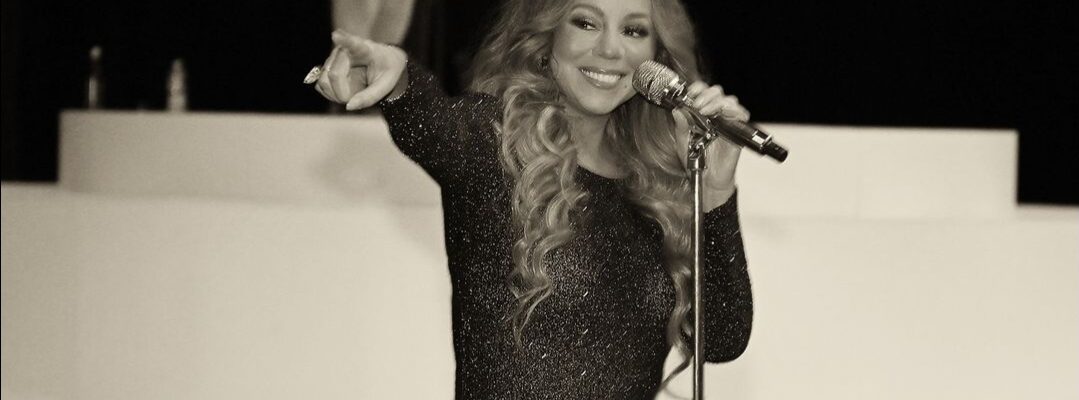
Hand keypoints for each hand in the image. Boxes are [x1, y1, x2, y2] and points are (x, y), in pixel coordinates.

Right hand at [314, 30, 407, 109]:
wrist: (384, 61)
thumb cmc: (387, 69)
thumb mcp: (386, 85)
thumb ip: (369, 97)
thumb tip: (348, 106)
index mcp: (364, 49)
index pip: (353, 43)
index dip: (343, 40)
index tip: (336, 36)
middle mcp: (343, 49)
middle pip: (334, 75)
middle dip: (343, 93)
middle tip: (358, 97)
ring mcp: (332, 57)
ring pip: (324, 82)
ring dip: (337, 95)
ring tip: (353, 92)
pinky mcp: (325, 66)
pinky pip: (320, 86)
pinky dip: (331, 94)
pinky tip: (344, 91)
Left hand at [672, 82, 748, 203]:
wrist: (707, 179)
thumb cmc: (696, 160)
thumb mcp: (682, 141)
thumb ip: (681, 125)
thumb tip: (677, 109)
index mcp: (703, 113)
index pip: (704, 93)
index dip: (698, 89)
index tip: (690, 93)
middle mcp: (717, 115)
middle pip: (718, 93)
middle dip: (707, 95)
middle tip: (697, 105)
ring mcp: (728, 122)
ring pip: (730, 101)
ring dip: (717, 102)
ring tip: (705, 111)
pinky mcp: (738, 132)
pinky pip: (742, 115)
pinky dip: (734, 110)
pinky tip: (723, 114)